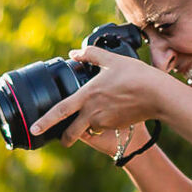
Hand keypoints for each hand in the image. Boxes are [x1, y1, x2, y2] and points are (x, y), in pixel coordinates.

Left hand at [28, 46, 170, 149]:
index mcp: (87, 96)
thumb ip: (90, 55)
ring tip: (93, 114)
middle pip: (71, 133)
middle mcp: (92, 113)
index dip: (45, 122)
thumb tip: (75, 52)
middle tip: (61, 138)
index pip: (60, 111)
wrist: (157, 95)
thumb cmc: (136, 75)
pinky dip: (101, 123)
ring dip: (85, 126)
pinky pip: (102, 127)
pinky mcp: (115, 126)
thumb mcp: (112, 60)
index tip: (34, 129)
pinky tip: (109, 112)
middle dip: (65, 138)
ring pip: (88, 129)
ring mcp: (104, 122)